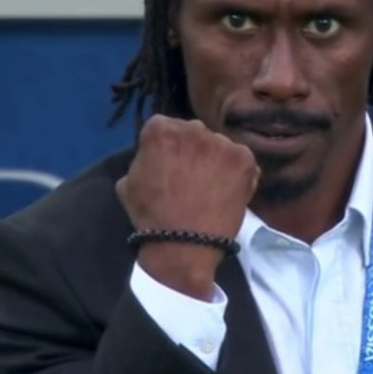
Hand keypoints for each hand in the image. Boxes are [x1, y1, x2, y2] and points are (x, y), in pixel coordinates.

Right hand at [116, 114, 259, 300]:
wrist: (184, 246)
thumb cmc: (151, 216)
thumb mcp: (127, 182)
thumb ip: (143, 158)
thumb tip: (154, 156)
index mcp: (160, 128)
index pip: (164, 127)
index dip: (166, 148)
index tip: (168, 164)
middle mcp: (193, 127)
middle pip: (193, 133)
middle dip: (192, 150)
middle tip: (191, 176)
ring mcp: (221, 142)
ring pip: (218, 146)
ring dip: (214, 160)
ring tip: (211, 187)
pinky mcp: (244, 159)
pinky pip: (240, 160)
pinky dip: (236, 173)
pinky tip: (227, 191)